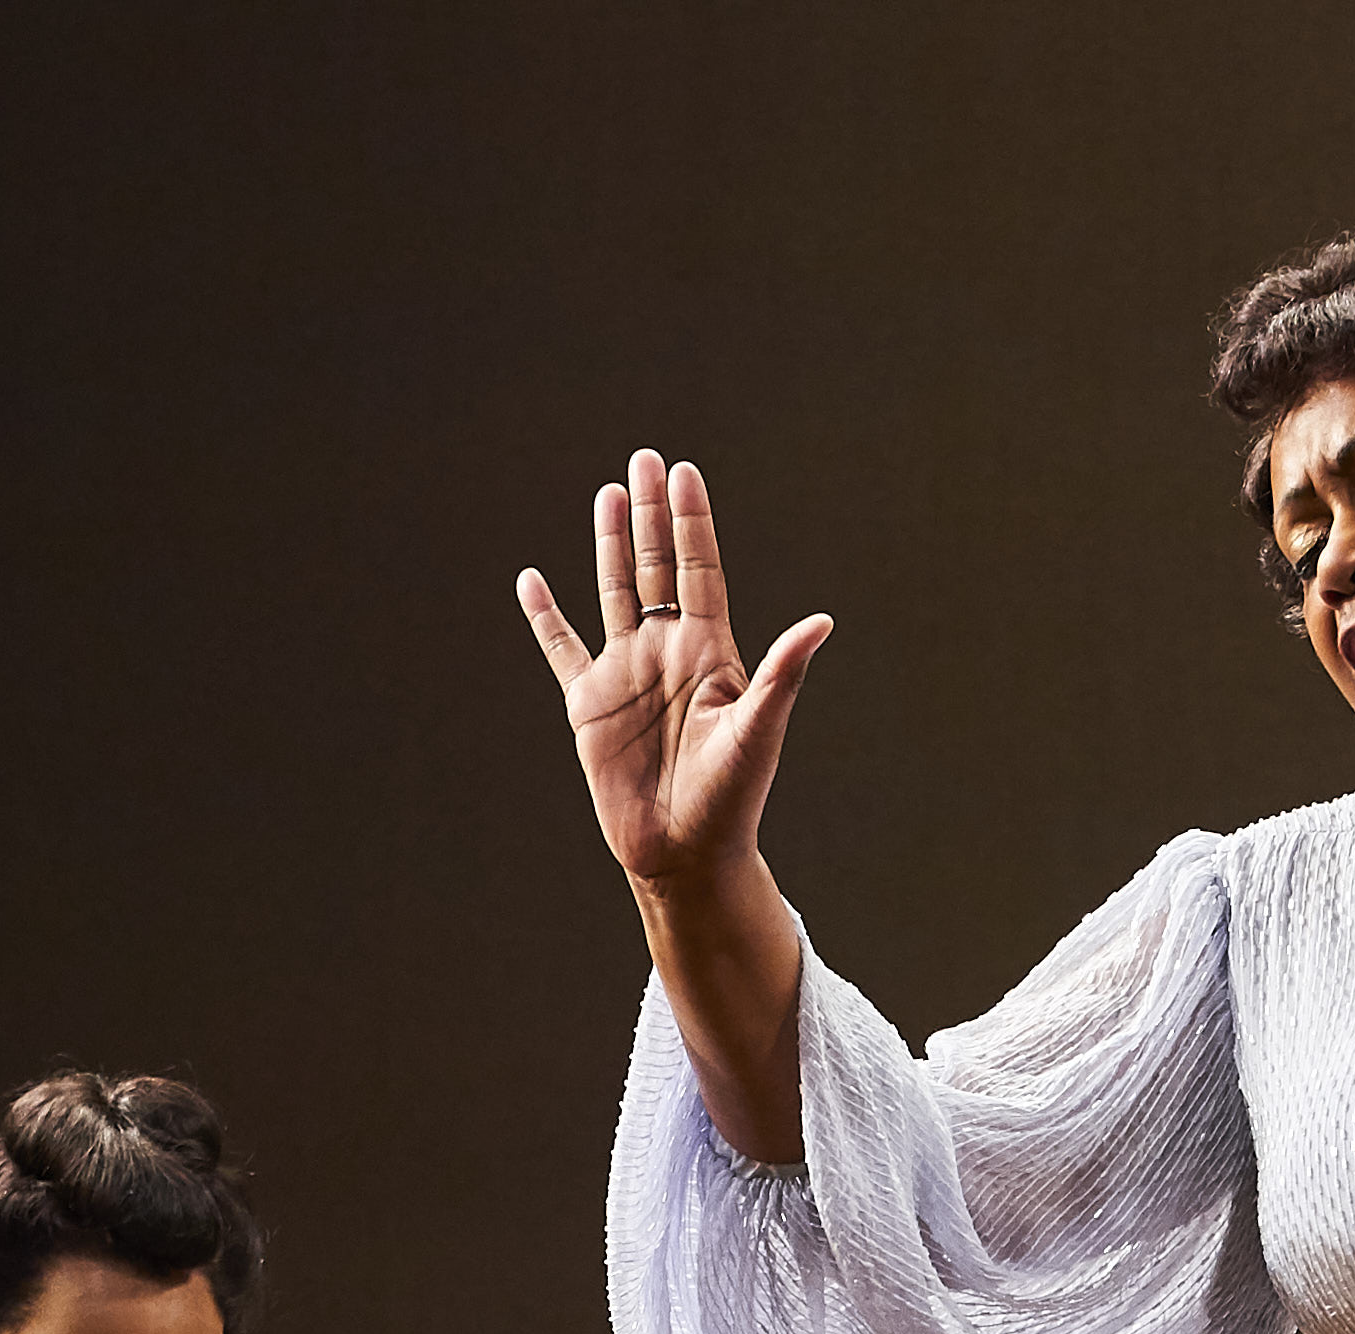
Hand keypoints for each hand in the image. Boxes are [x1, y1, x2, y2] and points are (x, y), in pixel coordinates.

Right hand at [517, 453, 833, 907]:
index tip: (685, 473)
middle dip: (653, 514)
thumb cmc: (731, 799)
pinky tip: (532, 581)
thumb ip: (782, 672)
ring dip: (612, 544)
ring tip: (610, 494)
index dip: (692, 523)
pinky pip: (562, 648)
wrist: (685, 853)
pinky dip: (545, 617)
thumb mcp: (758, 731)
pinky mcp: (589, 705)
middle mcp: (667, 653)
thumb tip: (822, 622)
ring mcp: (626, 674)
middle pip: (657, 567)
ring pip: (615, 592)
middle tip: (646, 459)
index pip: (699, 570)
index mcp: (709, 652)